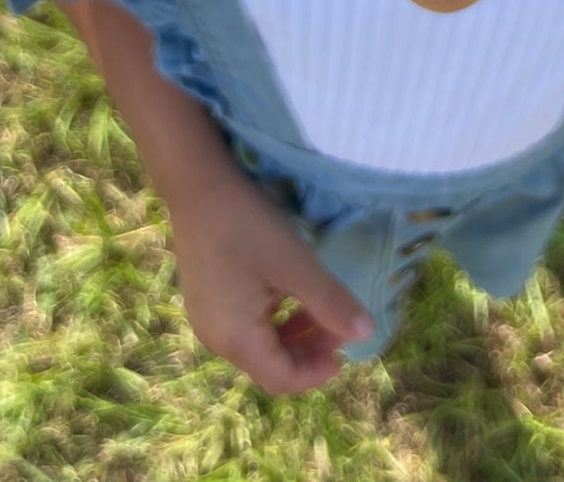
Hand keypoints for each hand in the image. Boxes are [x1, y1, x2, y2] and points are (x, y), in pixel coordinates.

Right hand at [169, 164, 372, 393]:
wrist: (197, 184)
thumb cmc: (248, 226)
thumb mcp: (296, 264)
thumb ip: (330, 302)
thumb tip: (365, 333)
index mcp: (236, 339)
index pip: (281, 379)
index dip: (317, 373)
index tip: (346, 353)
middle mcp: (216, 337)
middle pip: (269, 364)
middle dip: (309, 351)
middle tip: (339, 325)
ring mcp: (207, 316)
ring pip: (258, 343)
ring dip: (293, 334)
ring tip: (320, 309)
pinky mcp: (206, 296)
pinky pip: (245, 323)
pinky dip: (274, 318)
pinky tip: (289, 292)